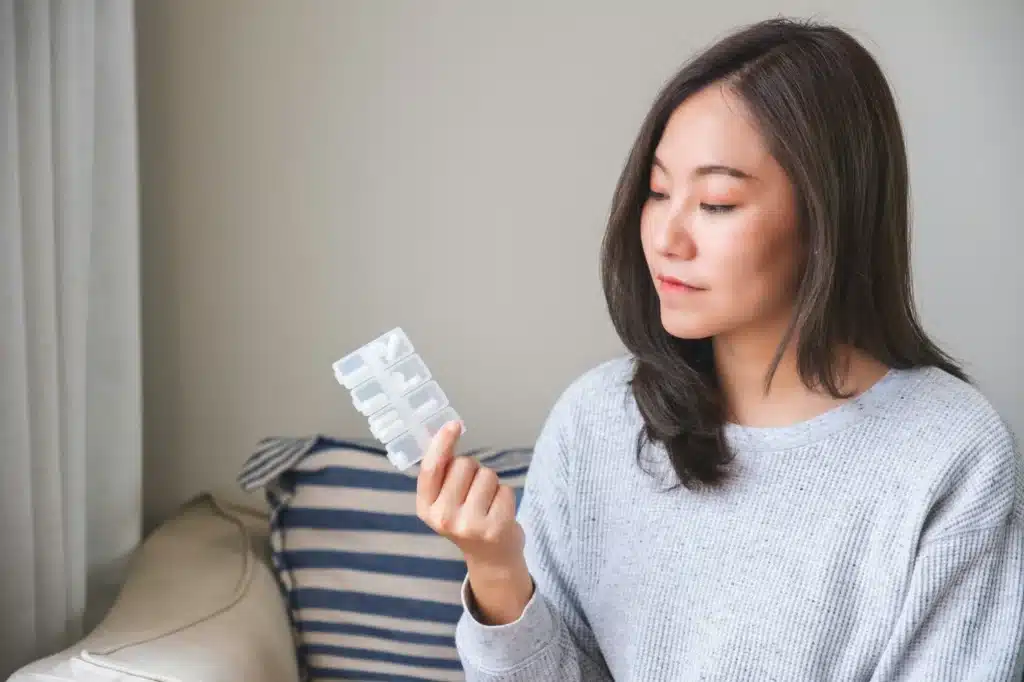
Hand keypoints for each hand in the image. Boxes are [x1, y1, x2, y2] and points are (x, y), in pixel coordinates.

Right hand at [415, 421, 533, 623]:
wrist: (492, 560)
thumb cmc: (468, 520)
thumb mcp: (445, 501)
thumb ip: (443, 473)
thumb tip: (447, 431)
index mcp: (426, 508)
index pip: (431, 468)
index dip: (442, 443)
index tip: (454, 424)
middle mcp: (443, 518)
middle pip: (464, 464)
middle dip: (473, 469)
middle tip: (474, 492)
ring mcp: (469, 525)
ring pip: (487, 475)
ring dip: (492, 484)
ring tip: (488, 504)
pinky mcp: (495, 528)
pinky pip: (506, 490)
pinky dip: (506, 496)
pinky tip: (500, 514)